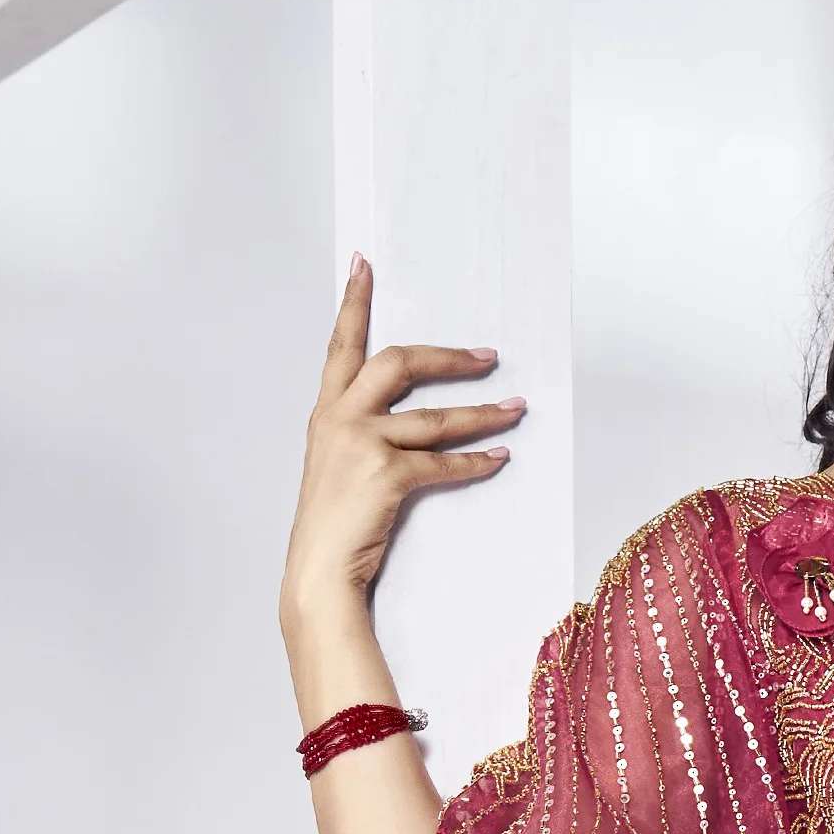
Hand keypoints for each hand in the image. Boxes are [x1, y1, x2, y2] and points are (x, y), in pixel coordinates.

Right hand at [280, 256, 522, 620]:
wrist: (317, 569)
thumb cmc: (332, 523)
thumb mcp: (335, 465)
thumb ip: (357, 434)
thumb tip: (398, 425)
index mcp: (326, 410)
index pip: (341, 345)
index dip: (353, 303)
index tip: (363, 264)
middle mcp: (340, 417)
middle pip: (399, 363)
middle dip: (447, 357)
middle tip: (487, 355)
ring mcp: (362, 443)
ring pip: (436, 417)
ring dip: (483, 413)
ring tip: (516, 408)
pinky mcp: (386, 474)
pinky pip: (443, 462)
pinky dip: (476, 461)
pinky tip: (500, 457)